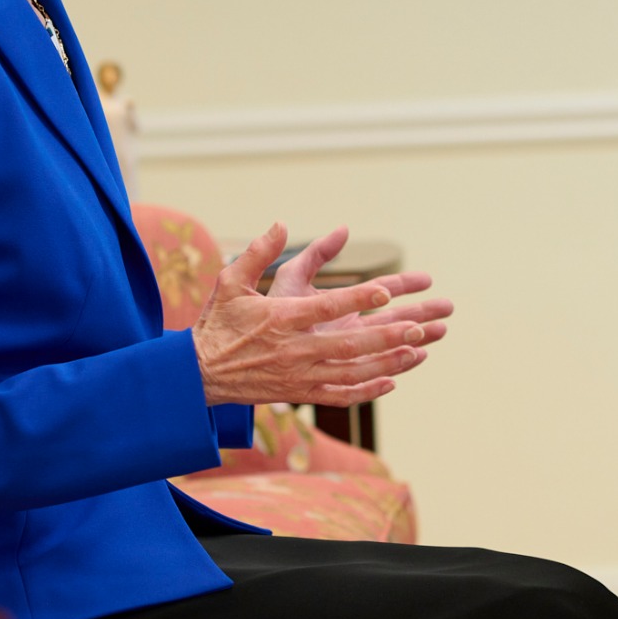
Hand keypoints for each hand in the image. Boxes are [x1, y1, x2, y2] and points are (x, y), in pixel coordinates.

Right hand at [192, 223, 452, 407]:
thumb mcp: (232, 281)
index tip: (386, 290)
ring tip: (417, 352)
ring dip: (387, 363)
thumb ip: (259, 252)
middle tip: (418, 327)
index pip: (326, 307)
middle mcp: (294, 350)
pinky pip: (340, 395)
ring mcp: (300, 375)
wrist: (199, 373)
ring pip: (352, 372)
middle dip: (386, 336)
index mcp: (281, 318)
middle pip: (348, 344)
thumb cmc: (218, 322)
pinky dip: (368, 391)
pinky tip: (392, 381)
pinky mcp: (301, 394)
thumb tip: (282, 224)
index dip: (358, 299)